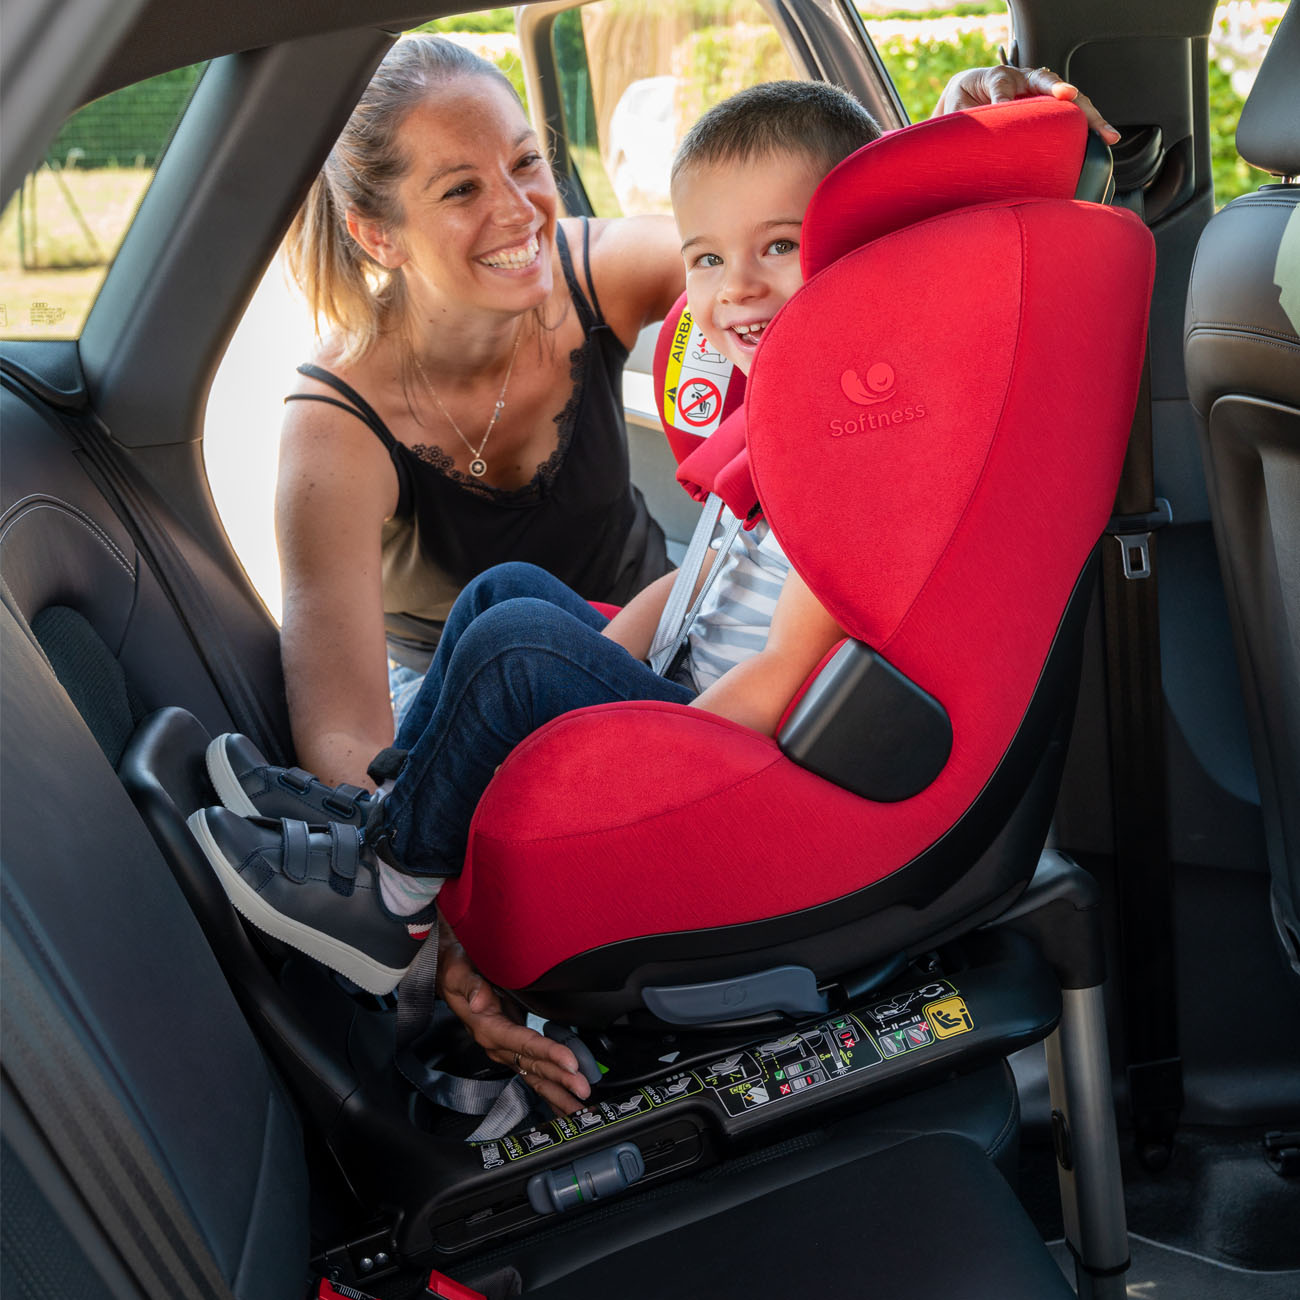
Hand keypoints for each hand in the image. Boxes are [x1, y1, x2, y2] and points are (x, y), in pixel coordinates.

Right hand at [436, 917, 591, 1114]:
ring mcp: (506, 1049)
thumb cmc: (456, 971)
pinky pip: (533, 1072)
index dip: (548, 1053)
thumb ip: (471, 985)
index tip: (570, 1063)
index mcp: (488, 1028)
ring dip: (558, 1091)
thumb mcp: (459, 971)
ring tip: (580, 1108)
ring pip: (535, 1075)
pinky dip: (550, 1088)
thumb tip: (479, 1001)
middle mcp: (498, 1044)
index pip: (523, 1043)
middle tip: (584, 1090)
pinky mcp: (513, 1047)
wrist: (447, 976)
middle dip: (560, 1080)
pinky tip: (564, 1101)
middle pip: (533, 1065)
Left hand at [932, 65, 1119, 144]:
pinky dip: (1088, 126)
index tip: (1019, 104)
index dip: (1009, 96)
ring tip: (1107, 134)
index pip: (1005, 85)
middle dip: (1064, 93)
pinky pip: (1070, 115)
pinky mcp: (1049, 108)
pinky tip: (1103, 138)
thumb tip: (996, 121)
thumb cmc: (963, 101)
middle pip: (1048, 84)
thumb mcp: (960, 105)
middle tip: (1071, 99)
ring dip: (1089, 116)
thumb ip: (973, 112)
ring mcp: (1040, 94)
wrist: (968, 96)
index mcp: (998, 78)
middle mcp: (1024, 80)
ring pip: (1068, 100)